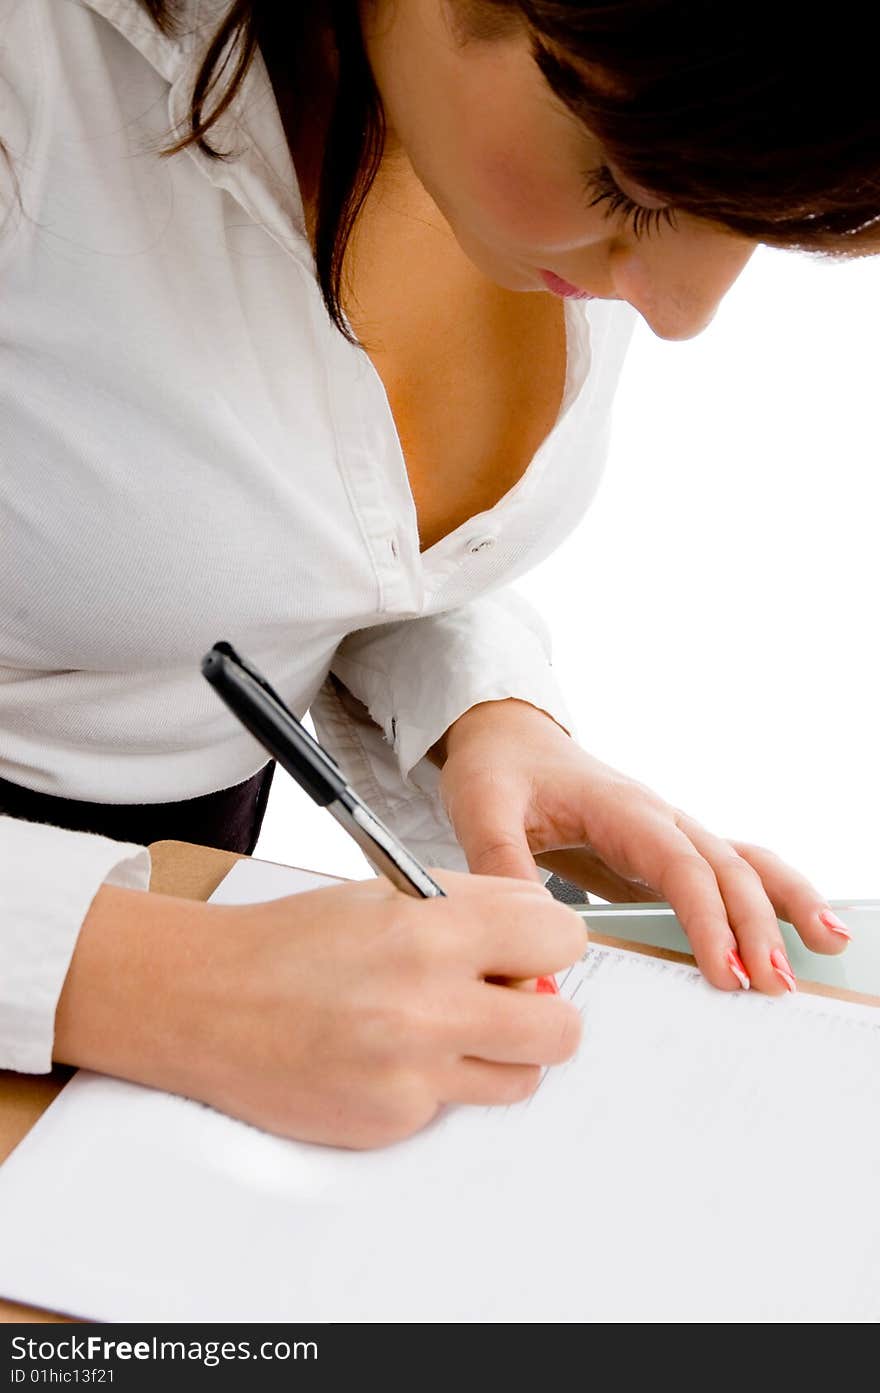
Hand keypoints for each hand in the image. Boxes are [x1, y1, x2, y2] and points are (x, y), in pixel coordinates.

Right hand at [56, 873, 583, 1149]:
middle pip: (562, 1029)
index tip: (533, 949)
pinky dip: (432, 1086)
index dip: (551, 943)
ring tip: (444, 1031)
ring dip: (498, 1057)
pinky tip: (385, 1058)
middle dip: (544, 1013)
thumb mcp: (385, 893)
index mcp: (431, 932)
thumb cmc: (290, 943)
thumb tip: (542, 924)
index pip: (559, 938)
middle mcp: (428, 1007)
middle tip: (508, 1002)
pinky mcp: (390, 1123)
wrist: (206, 1002)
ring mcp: (411, 1075)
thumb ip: (473, 904)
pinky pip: (451, 1110)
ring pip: (521, 1081)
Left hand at [438, 699, 852, 995]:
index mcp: (621, 808)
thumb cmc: (496, 768)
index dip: (708, 919)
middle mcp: (657, 818)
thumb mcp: (482, 812)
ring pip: (742, 863)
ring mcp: (666, 835)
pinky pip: (726, 873)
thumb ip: (502, 874)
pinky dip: (767, 897)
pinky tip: (797, 930)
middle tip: (775, 987)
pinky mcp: (662, 854)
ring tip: (829, 944)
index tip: (724, 971)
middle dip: (758, 926)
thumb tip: (528, 960)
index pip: (680, 866)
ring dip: (784, 903)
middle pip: (726, 868)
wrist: (504, 736)